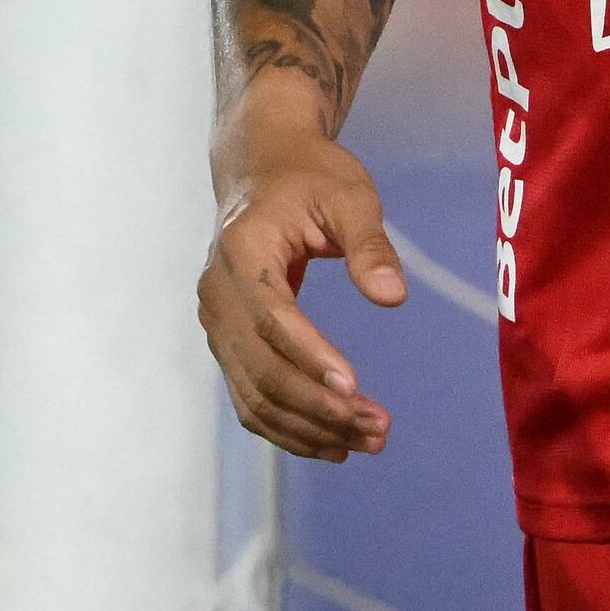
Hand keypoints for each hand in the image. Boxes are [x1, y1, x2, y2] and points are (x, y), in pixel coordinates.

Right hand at [200, 94, 407, 461]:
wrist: (260, 167)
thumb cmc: (309, 177)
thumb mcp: (349, 196)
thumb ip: (370, 245)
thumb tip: (393, 297)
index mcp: (243, 250)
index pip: (273, 317)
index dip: (311, 357)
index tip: (355, 389)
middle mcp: (217, 292)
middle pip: (262, 368)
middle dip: (319, 406)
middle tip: (378, 428)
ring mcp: (216, 322)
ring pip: (254, 394)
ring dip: (308, 427)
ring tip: (365, 442)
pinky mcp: (226, 341)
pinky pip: (249, 396)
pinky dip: (287, 427)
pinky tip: (331, 443)